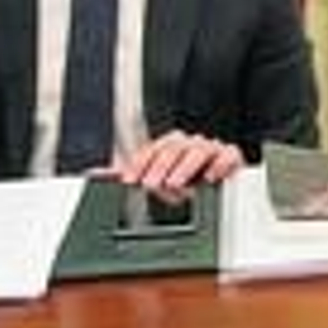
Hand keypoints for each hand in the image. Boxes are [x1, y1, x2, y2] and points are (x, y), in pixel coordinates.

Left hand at [116, 130, 244, 196]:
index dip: (140, 164)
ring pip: (197, 151)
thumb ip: (131, 174)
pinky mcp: (231, 156)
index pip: (152, 149)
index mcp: (169, 145)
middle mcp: (189, 143)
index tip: (130, 179)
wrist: (215, 184)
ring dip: (184, 168)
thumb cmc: (183, 182)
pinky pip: (227, 155)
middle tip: (150, 184)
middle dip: (159, 167)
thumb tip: (97, 172)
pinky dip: (218, 165)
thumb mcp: (154, 180)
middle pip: (173, 148)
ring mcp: (211, 148)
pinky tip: (209, 178)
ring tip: (173, 184)